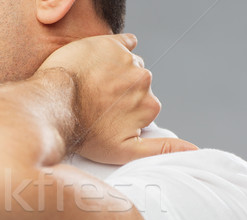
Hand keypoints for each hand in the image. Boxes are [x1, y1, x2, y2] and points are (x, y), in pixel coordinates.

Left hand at [37, 34, 196, 163]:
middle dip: (120, 93)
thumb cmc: (85, 133)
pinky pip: (124, 42)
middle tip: (96, 103)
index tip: (106, 117)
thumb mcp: (125, 151)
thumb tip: (194, 149)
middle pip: (136, 85)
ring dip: (115, 73)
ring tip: (91, 87)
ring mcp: (127, 60)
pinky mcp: (110, 44)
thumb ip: (161, 149)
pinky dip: (117, 49)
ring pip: (128, 66)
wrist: (52, 107)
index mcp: (150, 105)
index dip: (124, 112)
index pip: (142, 106)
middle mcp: (144, 80)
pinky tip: (102, 60)